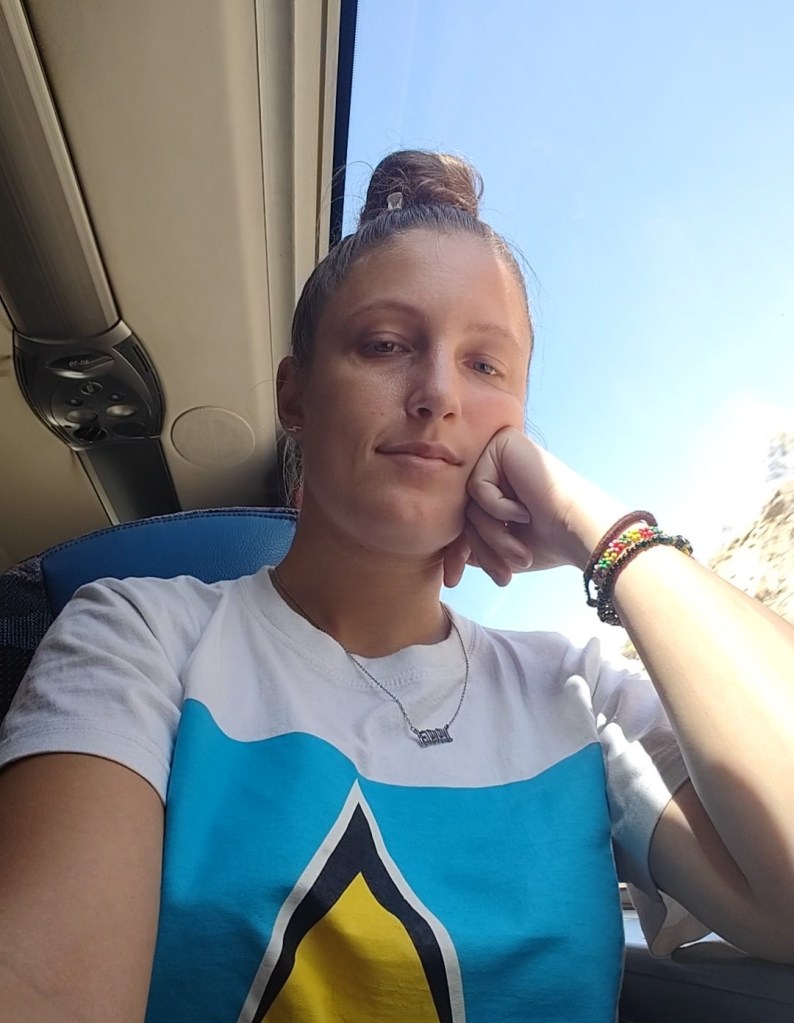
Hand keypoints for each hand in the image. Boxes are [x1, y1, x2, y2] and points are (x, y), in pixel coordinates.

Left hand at [443, 428, 626, 587]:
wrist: (582, 531)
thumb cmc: (551, 541)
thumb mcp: (502, 546)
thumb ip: (474, 542)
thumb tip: (446, 552)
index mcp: (500, 485)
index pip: (464, 518)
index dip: (458, 551)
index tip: (453, 580)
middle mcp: (497, 464)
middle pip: (464, 511)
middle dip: (481, 548)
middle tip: (504, 576)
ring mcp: (499, 451)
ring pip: (468, 503)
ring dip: (493, 535)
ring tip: (521, 552)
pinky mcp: (503, 444)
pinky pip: (478, 486)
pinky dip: (499, 507)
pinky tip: (525, 511)